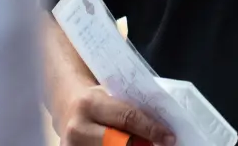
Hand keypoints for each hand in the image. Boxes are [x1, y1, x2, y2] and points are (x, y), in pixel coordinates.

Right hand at [54, 85, 175, 145]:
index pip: (126, 118)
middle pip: (119, 143)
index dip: (150, 129)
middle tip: (160, 145)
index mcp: (90, 104)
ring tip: (146, 144)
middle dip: (143, 145)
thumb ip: (130, 109)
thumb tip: (162, 126)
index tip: (169, 137)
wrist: (68, 107)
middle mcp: (77, 128)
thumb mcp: (109, 96)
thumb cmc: (97, 100)